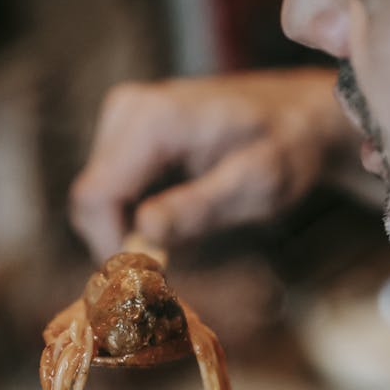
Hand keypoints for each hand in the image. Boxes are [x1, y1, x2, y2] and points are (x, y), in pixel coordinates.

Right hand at [70, 68, 360, 256]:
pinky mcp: (126, 130)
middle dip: (120, 241)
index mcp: (154, 119)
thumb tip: (143, 232)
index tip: (145, 281)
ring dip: (126, 231)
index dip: (111, 247)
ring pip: (96, 199)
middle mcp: (127, 109)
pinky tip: (170, 222)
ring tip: (178, 244)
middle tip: (166, 271)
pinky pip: (110, 188)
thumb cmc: (286, 149)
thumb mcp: (255, 186)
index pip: (95, 197)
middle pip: (90, 200)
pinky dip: (131, 215)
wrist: (299, 115)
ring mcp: (123, 115)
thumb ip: (199, 208)